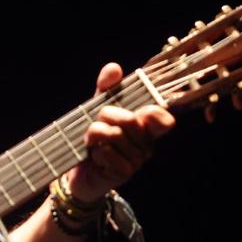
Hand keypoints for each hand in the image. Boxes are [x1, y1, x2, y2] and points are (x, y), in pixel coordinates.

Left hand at [67, 62, 174, 202]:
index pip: (161, 117)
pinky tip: (95, 157)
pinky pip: (107, 153)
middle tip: (97, 124)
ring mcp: (136, 160)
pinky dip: (95, 152)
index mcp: (145, 127)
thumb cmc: (94, 140)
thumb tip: (114, 68)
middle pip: (129, 120)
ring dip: (95, 135)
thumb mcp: (97, 109)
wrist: (80, 174)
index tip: (144, 111)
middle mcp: (145, 144)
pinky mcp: (123, 174)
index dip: (154, 112)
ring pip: (114, 135)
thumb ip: (106, 89)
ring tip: (92, 142)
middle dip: (106, 117)